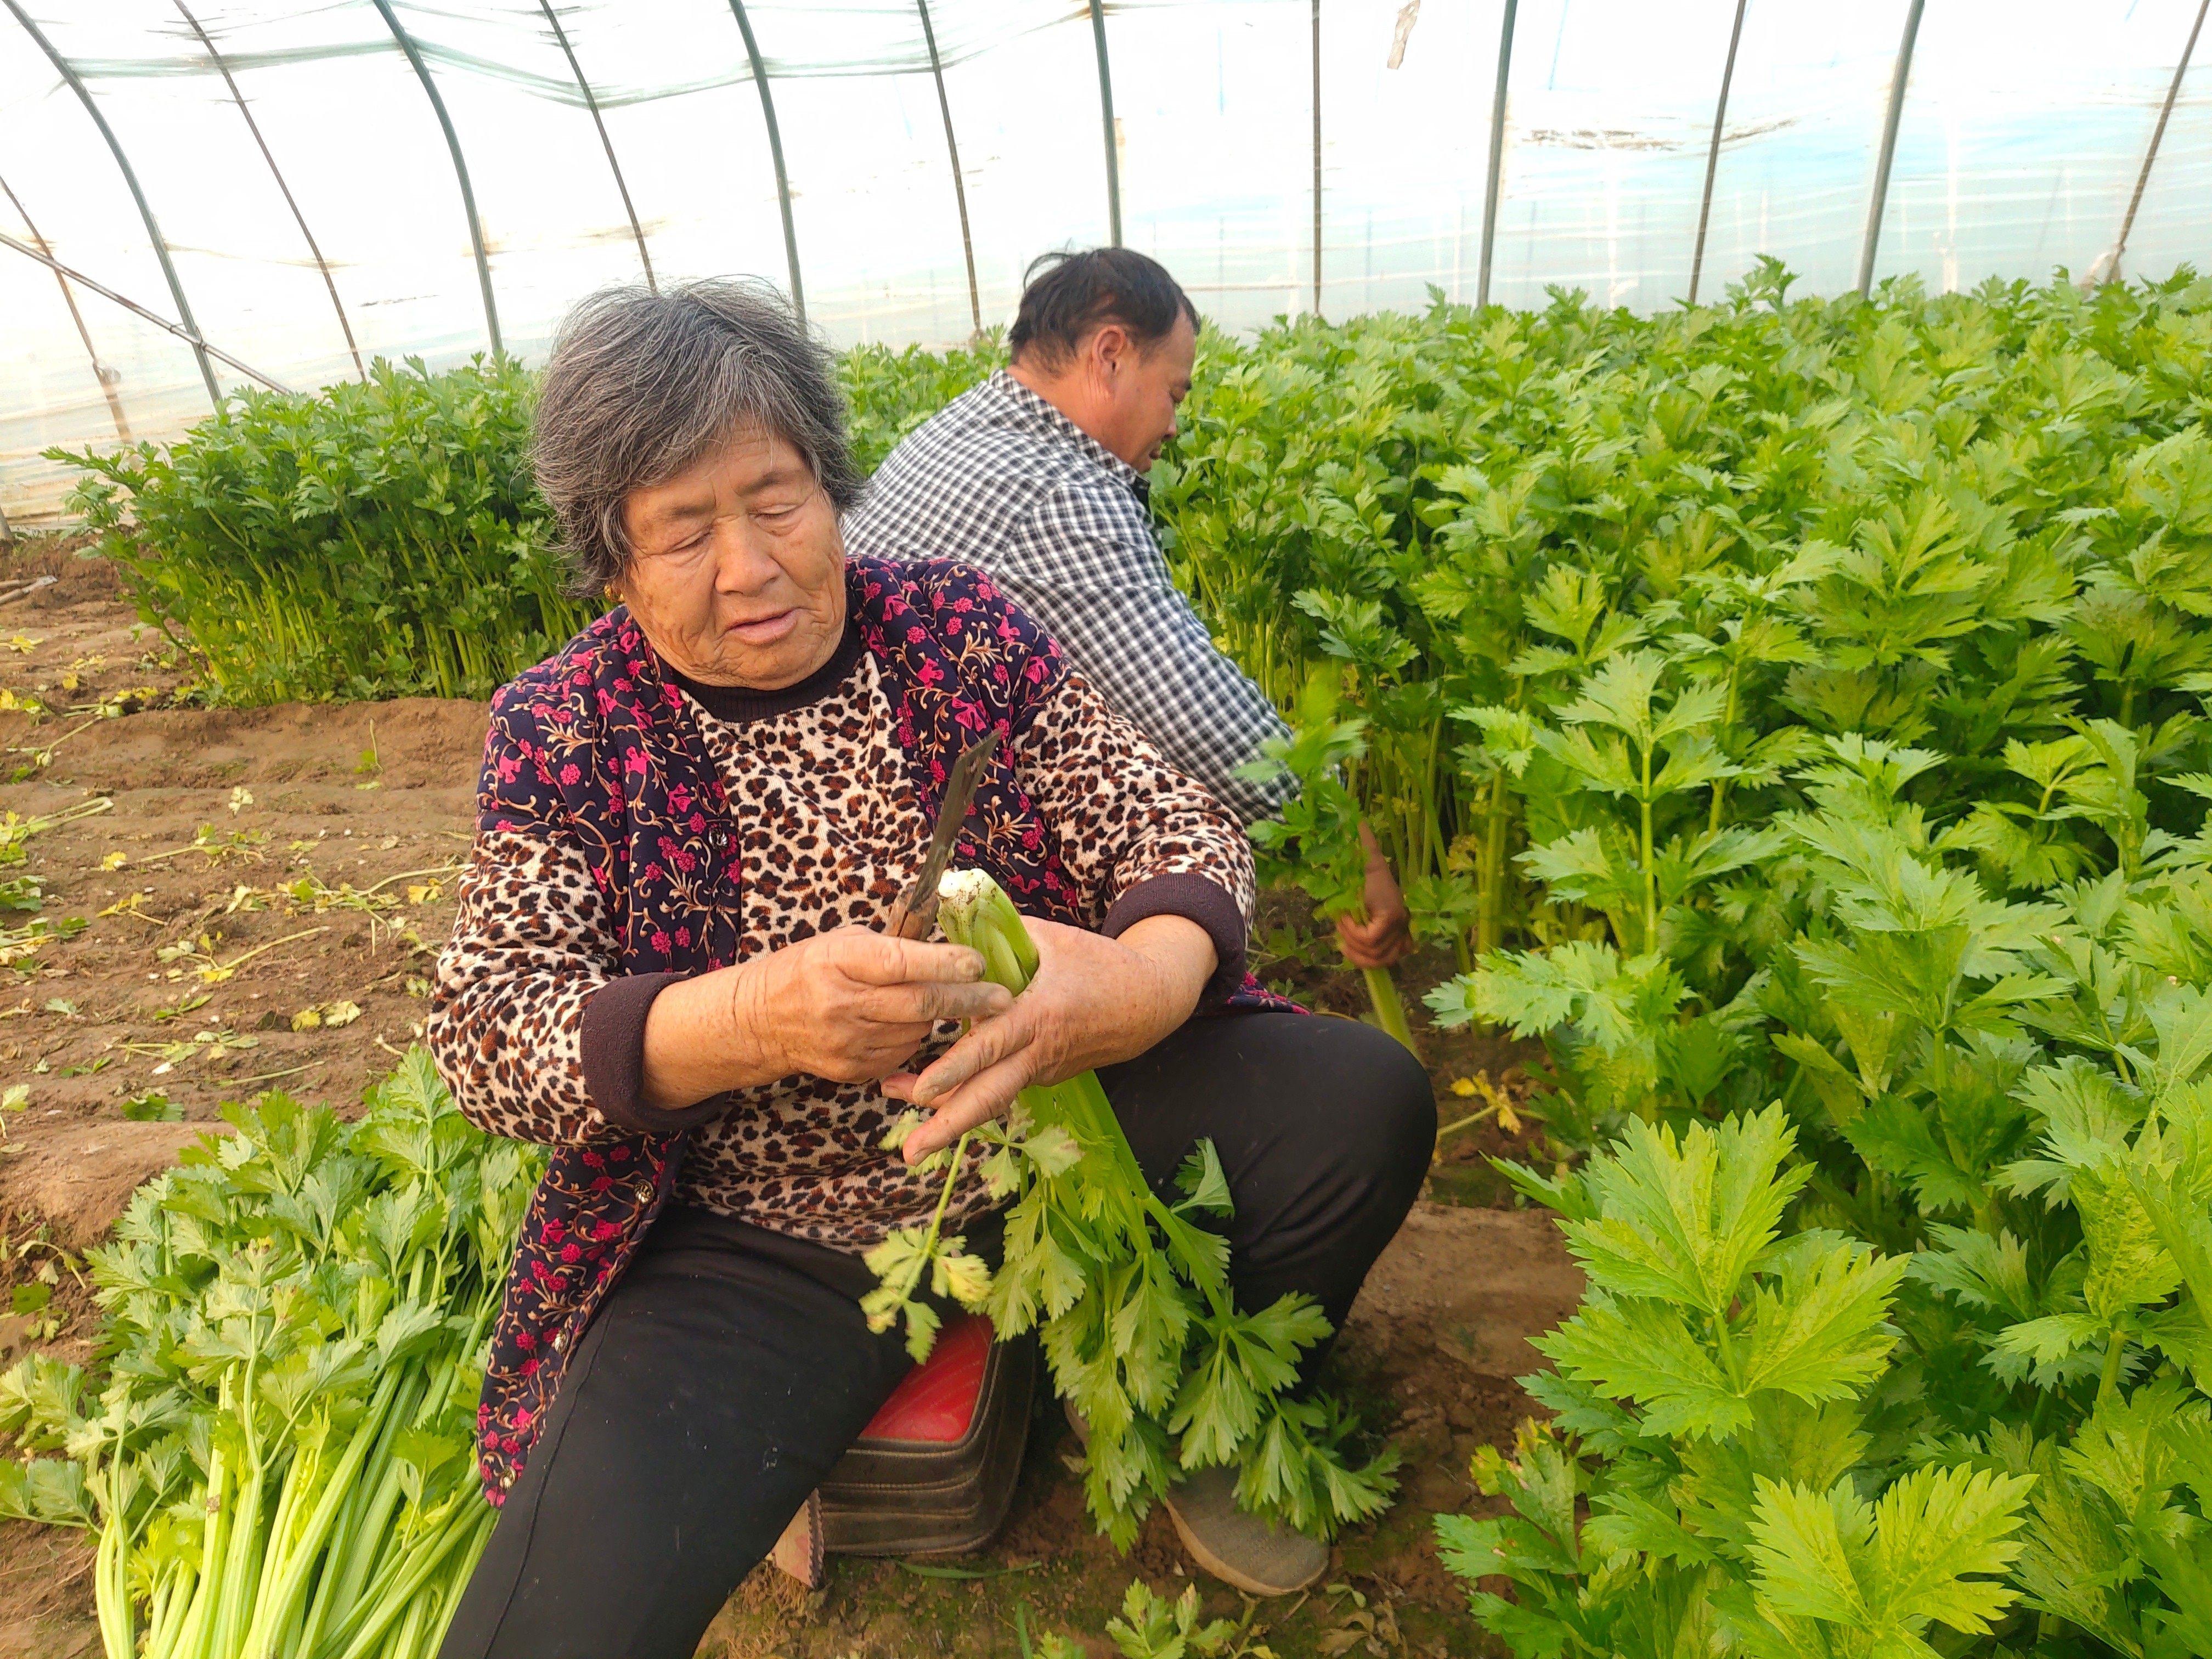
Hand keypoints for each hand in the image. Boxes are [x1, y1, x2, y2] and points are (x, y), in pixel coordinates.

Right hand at [641, 927, 1010, 1110]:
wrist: (759, 1021)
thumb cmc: (807, 969)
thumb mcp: (841, 943)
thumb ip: (889, 946)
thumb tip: (947, 941)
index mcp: (840, 961)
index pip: (903, 964)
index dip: (946, 963)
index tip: (979, 962)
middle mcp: (843, 1004)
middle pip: (921, 1005)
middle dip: (968, 1001)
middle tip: (1002, 997)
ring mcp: (847, 1042)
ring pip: (917, 1032)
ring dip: (939, 1018)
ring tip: (947, 1003)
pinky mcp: (852, 1070)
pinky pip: (902, 1055)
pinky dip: (914, 1039)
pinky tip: (906, 1024)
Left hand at [883, 914, 1214, 1161]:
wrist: (1149, 1002)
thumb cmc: (1100, 964)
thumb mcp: (1052, 938)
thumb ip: (1002, 933)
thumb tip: (954, 923)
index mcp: (1039, 1016)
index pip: (990, 1046)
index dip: (954, 1068)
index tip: (920, 1089)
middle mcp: (1039, 1052)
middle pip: (990, 1098)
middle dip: (948, 1128)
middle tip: (910, 1155)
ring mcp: (1042, 1070)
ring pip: (992, 1099)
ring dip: (951, 1119)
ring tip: (911, 1141)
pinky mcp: (1044, 1076)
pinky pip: (1003, 1085)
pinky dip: (971, 1094)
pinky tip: (938, 1096)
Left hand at [1334, 822, 1412, 969]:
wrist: (1378, 871)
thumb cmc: (1368, 868)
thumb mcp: (1367, 859)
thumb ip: (1364, 843)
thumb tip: (1358, 821)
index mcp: (1392, 912)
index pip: (1370, 940)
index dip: (1352, 933)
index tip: (1342, 916)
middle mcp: (1401, 926)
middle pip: (1377, 954)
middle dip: (1353, 945)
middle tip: (1341, 929)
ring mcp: (1402, 934)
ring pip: (1383, 961)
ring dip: (1360, 955)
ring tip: (1344, 943)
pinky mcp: (1398, 940)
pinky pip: (1388, 960)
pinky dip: (1369, 961)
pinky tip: (1352, 950)